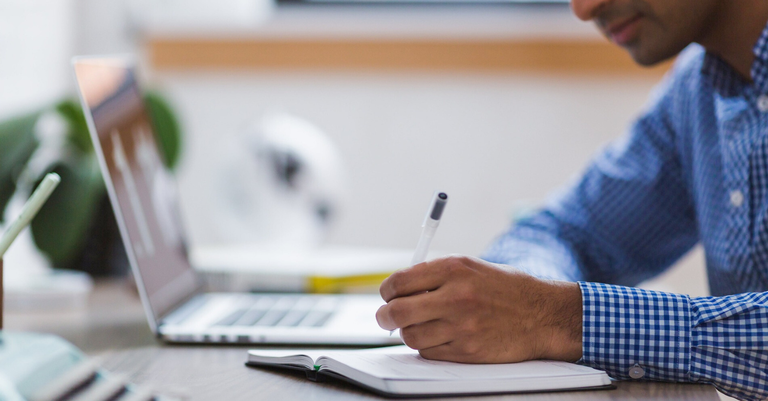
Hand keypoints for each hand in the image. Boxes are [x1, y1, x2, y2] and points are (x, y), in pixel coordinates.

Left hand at [376, 255, 582, 362]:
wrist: (543, 315)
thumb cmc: (506, 289)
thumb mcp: (471, 268)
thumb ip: (435, 275)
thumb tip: (398, 289)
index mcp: (454, 268)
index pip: (399, 282)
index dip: (387, 291)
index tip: (387, 295)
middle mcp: (456, 296)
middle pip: (397, 312)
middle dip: (385, 316)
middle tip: (386, 318)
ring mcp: (461, 326)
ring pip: (410, 336)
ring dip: (408, 333)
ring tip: (420, 326)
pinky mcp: (467, 351)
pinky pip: (429, 352)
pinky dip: (427, 347)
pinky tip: (440, 337)